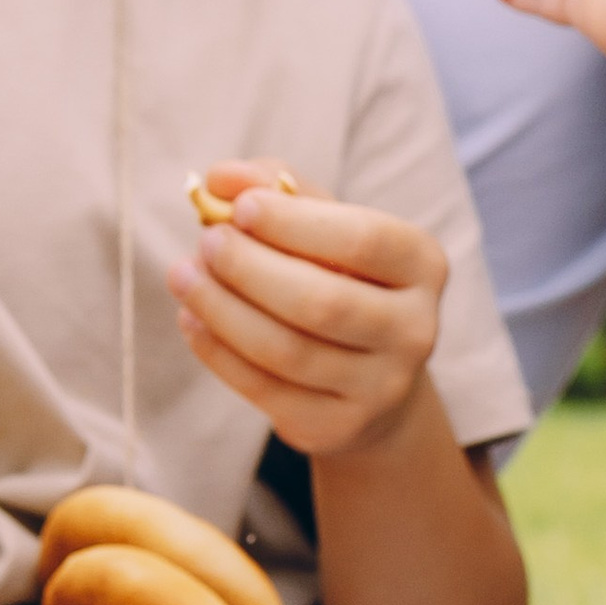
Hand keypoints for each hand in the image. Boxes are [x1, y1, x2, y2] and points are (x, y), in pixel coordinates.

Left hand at [169, 164, 446, 459]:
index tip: (238, 207)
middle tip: (204, 244)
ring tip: (182, 276)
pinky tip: (192, 321)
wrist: (371, 380)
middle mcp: (416, 329)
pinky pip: (265, 389)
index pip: (364, 240)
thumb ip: (278, 190)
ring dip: (222, 309)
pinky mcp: (339, 427)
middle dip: (250, 269)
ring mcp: (382, 386)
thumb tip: (222, 177)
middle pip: (323, 301)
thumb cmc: (341, 280)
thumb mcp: (324, 226)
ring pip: (287, 350)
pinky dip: (218, 352)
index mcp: (422, 265)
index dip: (295, 223)